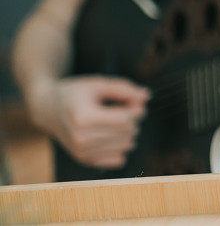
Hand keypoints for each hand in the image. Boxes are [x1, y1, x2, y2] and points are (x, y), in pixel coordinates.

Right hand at [27, 76, 149, 168]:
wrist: (47, 109)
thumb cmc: (75, 93)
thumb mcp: (98, 84)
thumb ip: (124, 89)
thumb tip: (147, 96)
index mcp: (84, 118)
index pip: (126, 120)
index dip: (138, 109)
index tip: (135, 100)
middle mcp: (81, 139)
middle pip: (128, 132)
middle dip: (134, 119)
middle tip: (124, 107)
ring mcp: (82, 152)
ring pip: (127, 146)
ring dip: (129, 132)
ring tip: (115, 120)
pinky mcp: (85, 160)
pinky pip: (119, 159)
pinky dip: (122, 146)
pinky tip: (112, 134)